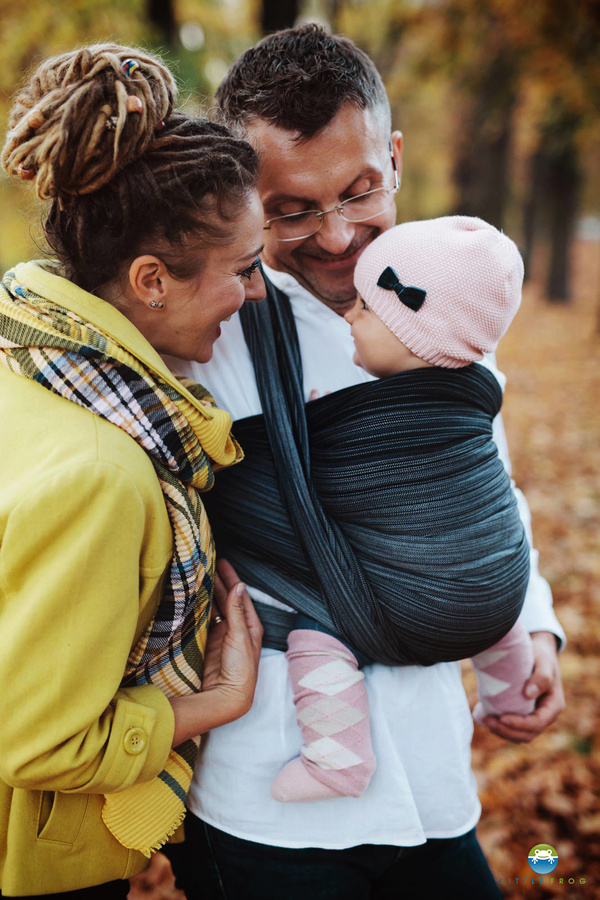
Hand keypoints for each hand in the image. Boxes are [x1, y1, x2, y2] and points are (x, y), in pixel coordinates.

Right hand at [201, 559, 262, 718]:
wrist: (228, 696)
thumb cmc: (241, 670)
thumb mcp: (240, 636)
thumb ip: (236, 611)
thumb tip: (238, 586)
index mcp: (251, 625)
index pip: (240, 595)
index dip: (231, 578)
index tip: (222, 562)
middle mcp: (238, 627)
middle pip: (227, 599)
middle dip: (218, 582)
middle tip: (207, 564)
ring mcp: (223, 635)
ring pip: (215, 608)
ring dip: (208, 594)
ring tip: (198, 576)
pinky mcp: (210, 642)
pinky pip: (205, 620)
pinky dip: (200, 609)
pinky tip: (193, 598)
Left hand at [479, 631, 564, 742]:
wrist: (537, 652)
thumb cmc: (541, 655)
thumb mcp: (544, 661)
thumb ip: (541, 677)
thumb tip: (529, 695)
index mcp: (554, 705)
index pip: (538, 722)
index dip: (520, 724)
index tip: (502, 717)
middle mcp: (545, 715)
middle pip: (527, 734)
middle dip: (507, 730)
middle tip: (487, 720)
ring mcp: (534, 717)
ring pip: (518, 735)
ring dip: (501, 731)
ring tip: (484, 719)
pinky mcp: (522, 714)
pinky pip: (512, 728)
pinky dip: (499, 727)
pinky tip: (484, 716)